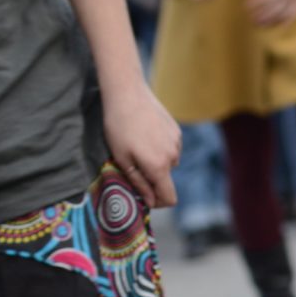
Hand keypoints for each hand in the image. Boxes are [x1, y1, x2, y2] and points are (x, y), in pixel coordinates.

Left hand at [103, 82, 180, 210]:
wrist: (128, 94)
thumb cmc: (119, 128)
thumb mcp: (122, 160)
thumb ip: (139, 184)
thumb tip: (150, 202)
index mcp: (158, 167)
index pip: (170, 198)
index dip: (158, 202)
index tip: (144, 195)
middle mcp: (173, 156)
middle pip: (166, 179)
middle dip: (152, 177)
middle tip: (132, 161)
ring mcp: (177, 142)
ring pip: (168, 163)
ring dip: (155, 161)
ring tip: (138, 144)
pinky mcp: (176, 130)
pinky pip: (170, 148)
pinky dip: (160, 147)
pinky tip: (145, 133)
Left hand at [246, 0, 295, 29]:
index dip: (256, 2)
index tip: (246, 6)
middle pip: (273, 8)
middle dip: (261, 14)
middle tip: (249, 18)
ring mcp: (295, 3)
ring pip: (281, 15)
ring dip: (268, 21)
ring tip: (256, 24)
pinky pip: (290, 18)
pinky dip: (280, 23)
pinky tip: (270, 26)